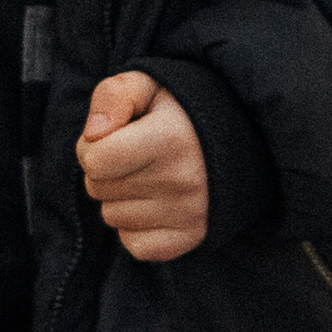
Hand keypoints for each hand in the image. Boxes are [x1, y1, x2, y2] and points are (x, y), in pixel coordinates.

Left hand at [77, 72, 209, 261]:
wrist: (239, 138)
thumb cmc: (181, 111)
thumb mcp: (148, 86)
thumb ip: (113, 96)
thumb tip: (93, 134)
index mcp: (169, 139)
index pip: (94, 160)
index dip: (92, 146)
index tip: (113, 137)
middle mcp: (181, 180)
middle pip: (98, 189)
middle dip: (106, 171)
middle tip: (134, 155)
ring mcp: (189, 213)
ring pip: (112, 217)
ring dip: (120, 198)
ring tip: (148, 176)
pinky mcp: (192, 237)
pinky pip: (135, 245)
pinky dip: (135, 228)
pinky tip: (153, 204)